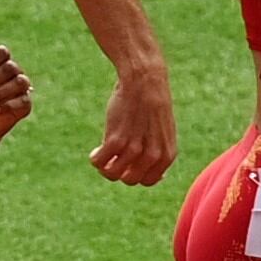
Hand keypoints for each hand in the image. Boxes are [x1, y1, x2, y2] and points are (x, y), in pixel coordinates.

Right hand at [91, 56, 175, 183]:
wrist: (144, 80)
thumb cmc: (152, 103)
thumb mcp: (162, 132)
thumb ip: (157, 153)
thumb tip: (149, 176)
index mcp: (166, 155)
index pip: (147, 181)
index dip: (134, 174)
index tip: (126, 163)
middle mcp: (152, 156)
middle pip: (130, 180)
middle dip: (119, 171)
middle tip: (113, 158)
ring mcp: (134, 150)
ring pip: (112, 174)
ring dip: (104, 167)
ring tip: (102, 154)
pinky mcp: (116, 141)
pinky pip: (100, 162)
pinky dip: (95, 159)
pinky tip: (94, 152)